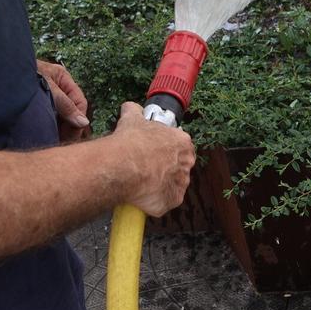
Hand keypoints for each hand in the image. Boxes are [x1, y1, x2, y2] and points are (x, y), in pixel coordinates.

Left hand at [37, 59, 90, 143]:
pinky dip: (47, 124)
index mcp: (63, 78)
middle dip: (68, 125)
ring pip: (59, 113)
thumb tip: (84, 123)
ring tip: (51, 139)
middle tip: (61, 141)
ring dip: (58, 126)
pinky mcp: (35, 101)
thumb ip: (66, 106)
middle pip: (70, 109)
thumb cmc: (21, 74)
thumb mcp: (48, 89)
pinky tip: (43, 133)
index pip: (80, 102)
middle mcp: (56, 85)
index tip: (71, 136)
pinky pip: (47, 114)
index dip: (78, 119)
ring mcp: (45, 93)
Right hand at [110, 102, 194, 216]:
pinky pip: (164, 202)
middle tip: (145, 168)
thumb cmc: (131, 142)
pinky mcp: (172, 201)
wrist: (123, 166)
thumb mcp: (132, 119)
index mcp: (182, 142)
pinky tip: (140, 194)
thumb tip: (130, 107)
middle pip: (178, 167)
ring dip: (159, 185)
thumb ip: (135, 111)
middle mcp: (186, 163)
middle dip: (164, 168)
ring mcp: (180, 184)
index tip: (152, 152)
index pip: (179, 146)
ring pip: (171, 186)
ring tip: (140, 182)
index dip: (164, 149)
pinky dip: (153, 200)